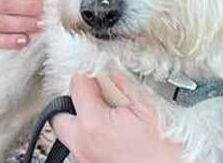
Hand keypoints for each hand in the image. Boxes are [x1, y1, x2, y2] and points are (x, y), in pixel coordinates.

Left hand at [51, 71, 184, 162]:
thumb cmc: (164, 153)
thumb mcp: (148, 109)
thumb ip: (124, 85)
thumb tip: (113, 70)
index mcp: (94, 124)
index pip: (77, 85)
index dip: (88, 74)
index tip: (98, 73)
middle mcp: (82, 145)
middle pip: (58, 114)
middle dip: (73, 101)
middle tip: (95, 96)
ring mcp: (84, 161)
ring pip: (68, 136)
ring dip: (81, 123)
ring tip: (107, 119)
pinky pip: (79, 151)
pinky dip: (90, 140)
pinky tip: (110, 137)